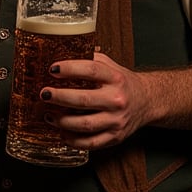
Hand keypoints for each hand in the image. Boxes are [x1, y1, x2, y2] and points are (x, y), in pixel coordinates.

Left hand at [40, 51, 155, 150]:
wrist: (147, 101)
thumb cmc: (122, 82)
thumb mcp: (110, 65)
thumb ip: (88, 58)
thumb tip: (60, 49)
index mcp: (115, 78)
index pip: (90, 70)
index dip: (69, 69)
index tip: (52, 69)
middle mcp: (117, 99)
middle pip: (84, 100)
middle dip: (60, 97)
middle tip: (44, 94)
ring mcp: (116, 120)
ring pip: (85, 124)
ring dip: (62, 121)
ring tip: (48, 115)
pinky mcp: (115, 137)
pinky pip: (91, 143)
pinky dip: (73, 140)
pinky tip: (62, 132)